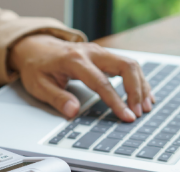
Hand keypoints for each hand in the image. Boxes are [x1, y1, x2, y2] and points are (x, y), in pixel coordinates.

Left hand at [8, 34, 153, 121]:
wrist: (35, 48)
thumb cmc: (36, 67)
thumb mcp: (38, 85)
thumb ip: (57, 98)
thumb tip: (73, 112)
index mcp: (74, 60)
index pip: (101, 83)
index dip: (116, 101)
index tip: (126, 116)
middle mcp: (91, 52)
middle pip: (125, 66)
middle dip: (136, 91)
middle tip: (139, 112)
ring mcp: (99, 52)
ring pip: (130, 64)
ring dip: (141, 85)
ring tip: (145, 107)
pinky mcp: (103, 55)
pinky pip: (126, 65)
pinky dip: (137, 80)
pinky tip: (143, 94)